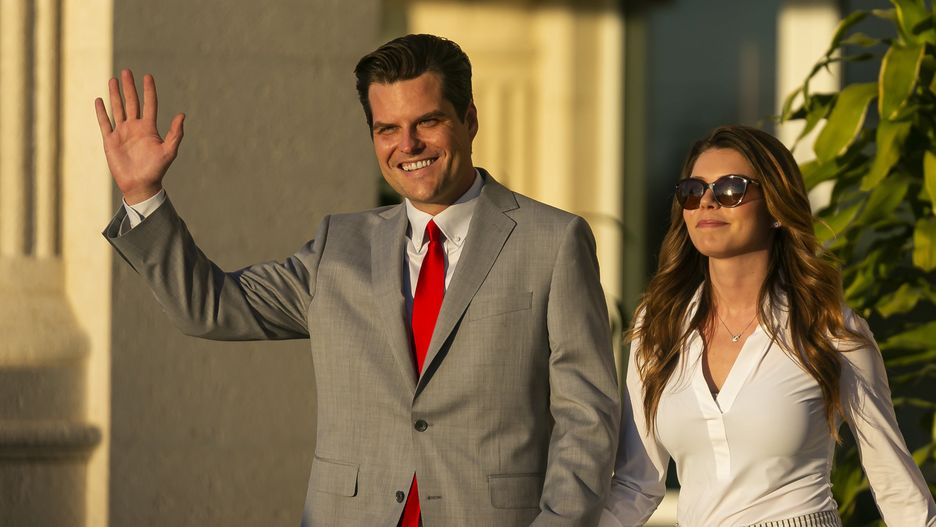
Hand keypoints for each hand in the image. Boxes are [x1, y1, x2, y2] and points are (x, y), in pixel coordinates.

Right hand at [94, 69, 184, 204]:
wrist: (140, 185)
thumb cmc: (156, 170)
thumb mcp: (169, 151)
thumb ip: (175, 133)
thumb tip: (182, 115)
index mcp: (149, 128)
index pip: (149, 104)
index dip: (148, 90)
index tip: (147, 76)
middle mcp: (135, 127)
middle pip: (132, 102)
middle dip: (129, 87)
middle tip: (127, 71)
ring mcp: (122, 133)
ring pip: (117, 109)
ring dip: (115, 95)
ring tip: (113, 79)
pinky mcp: (110, 140)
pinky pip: (105, 123)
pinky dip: (101, 112)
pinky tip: (99, 100)